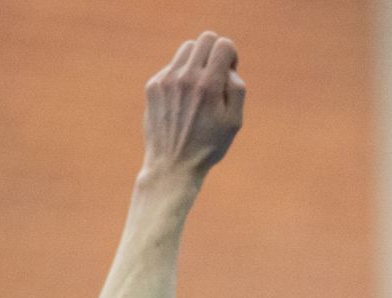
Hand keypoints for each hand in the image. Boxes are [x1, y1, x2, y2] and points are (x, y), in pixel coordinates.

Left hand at [142, 32, 245, 178]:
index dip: (231, 54)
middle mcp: (187, 77)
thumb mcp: (234, 122)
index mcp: (210, 86)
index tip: (230, 70)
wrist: (173, 164)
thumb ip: (237, 89)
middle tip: (216, 75)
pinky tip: (183, 100)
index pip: (223, 44)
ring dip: (197, 61)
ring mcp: (167, 79)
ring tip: (200, 86)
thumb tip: (229, 68)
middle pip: (204, 39)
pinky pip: (172, 67)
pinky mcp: (153, 85)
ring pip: (186, 49)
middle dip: (215, 52)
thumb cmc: (209, 145)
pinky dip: (181, 76)